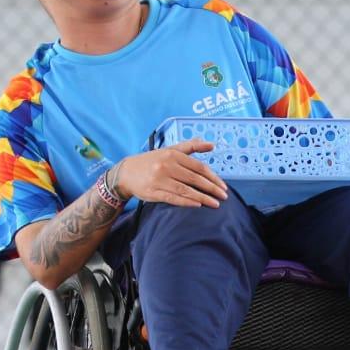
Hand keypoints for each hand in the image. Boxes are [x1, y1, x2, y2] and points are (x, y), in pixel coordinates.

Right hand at [112, 140, 229, 207]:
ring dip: (203, 198)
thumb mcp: (170, 150)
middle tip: (224, 196)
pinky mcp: (153, 192)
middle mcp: (166, 165)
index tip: (223, 186)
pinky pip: (173, 198)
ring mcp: (159, 179)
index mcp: (173, 154)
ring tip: (215, 204)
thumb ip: (190, 147)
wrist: (126, 173)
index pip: (198, 167)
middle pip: (194, 179)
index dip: (213, 177)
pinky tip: (198, 205)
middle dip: (212, 188)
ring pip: (186, 190)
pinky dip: (187, 202)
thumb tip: (211, 144)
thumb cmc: (152, 161)